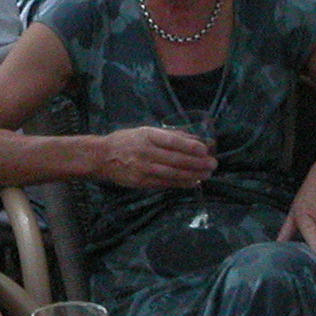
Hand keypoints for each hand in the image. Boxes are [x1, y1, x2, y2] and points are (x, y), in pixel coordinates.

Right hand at [95, 126, 215, 189]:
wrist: (102, 157)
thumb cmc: (127, 140)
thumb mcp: (146, 131)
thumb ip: (170, 135)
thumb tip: (196, 139)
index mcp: (147, 135)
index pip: (172, 141)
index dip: (190, 146)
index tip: (205, 149)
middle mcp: (146, 152)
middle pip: (176, 159)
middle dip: (197, 163)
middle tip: (213, 164)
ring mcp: (144, 169)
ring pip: (173, 174)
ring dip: (193, 175)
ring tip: (207, 174)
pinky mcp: (142, 182)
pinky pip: (166, 184)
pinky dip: (182, 183)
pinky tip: (194, 182)